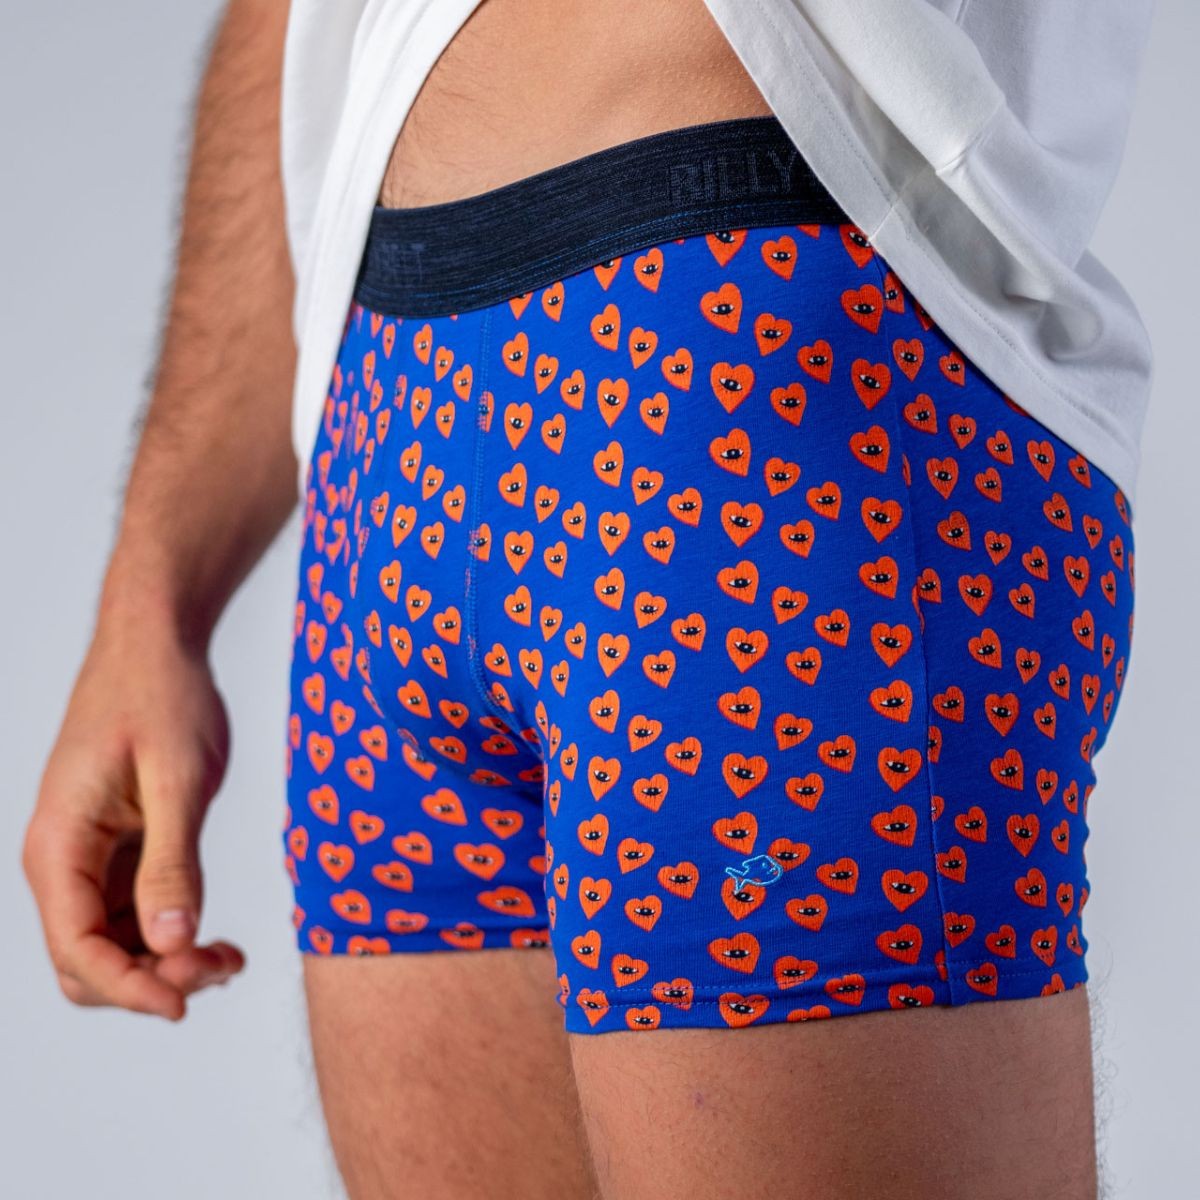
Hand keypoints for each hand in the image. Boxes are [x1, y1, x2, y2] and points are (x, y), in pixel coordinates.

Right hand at [23, 619, 244, 1018]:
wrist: (157, 646)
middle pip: (88, 962)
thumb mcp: (178, 778)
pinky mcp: (120, 851)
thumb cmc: (162, 696)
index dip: (129, 989)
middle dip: (149, 982)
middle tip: (222, 967)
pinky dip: (171, 936)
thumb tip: (171, 942)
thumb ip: (173, 861)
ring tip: (230, 958)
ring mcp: (90, 859)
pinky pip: (135, 915)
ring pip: (114, 946)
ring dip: (164, 965)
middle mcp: (65, 861)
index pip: (76, 950)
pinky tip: (218, 939)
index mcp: (60, 846)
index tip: (187, 1000)